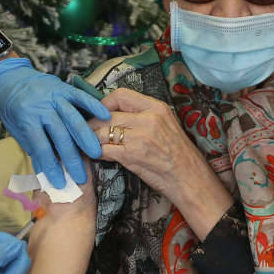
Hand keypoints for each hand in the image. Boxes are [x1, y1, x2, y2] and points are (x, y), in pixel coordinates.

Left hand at [0, 58, 111, 187]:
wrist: (9, 78)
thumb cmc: (12, 108)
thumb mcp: (16, 129)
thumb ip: (33, 147)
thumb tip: (47, 172)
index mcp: (26, 118)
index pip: (41, 147)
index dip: (51, 167)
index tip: (60, 183)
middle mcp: (41, 106)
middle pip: (60, 135)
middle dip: (71, 158)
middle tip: (81, 177)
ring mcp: (54, 95)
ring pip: (73, 118)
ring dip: (86, 137)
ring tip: (96, 154)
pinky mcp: (63, 87)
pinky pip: (80, 96)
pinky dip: (94, 105)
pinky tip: (105, 116)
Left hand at [92, 88, 233, 235]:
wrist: (190, 179)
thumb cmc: (176, 154)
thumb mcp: (165, 125)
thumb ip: (142, 117)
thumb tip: (113, 115)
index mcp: (156, 107)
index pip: (120, 94)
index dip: (104, 103)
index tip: (99, 114)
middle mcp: (148, 118)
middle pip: (106, 114)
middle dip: (91, 123)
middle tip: (84, 130)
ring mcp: (140, 136)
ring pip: (101, 131)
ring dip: (89, 138)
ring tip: (86, 143)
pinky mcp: (133, 155)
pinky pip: (104, 149)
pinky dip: (95, 152)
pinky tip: (94, 154)